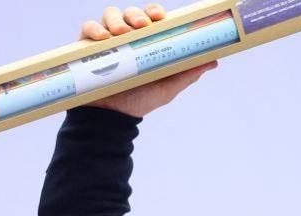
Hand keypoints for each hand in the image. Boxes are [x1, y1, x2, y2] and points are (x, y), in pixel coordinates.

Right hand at [78, 4, 217, 117]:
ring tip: (121, 32)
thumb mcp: (167, 87)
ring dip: (116, 19)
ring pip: (110, 16)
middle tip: (142, 25)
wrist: (112, 119)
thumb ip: (187, 73)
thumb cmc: (140, 101)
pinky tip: (102, 38)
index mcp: (146, 42)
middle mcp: (127, 38)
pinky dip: (94, 29)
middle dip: (136, 14)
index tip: (160, 17)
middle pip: (131, 14)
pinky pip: (87, 29)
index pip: (151, 18)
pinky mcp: (87, 48)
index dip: (154, 12)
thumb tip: (213, 61)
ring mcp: (107, 41)